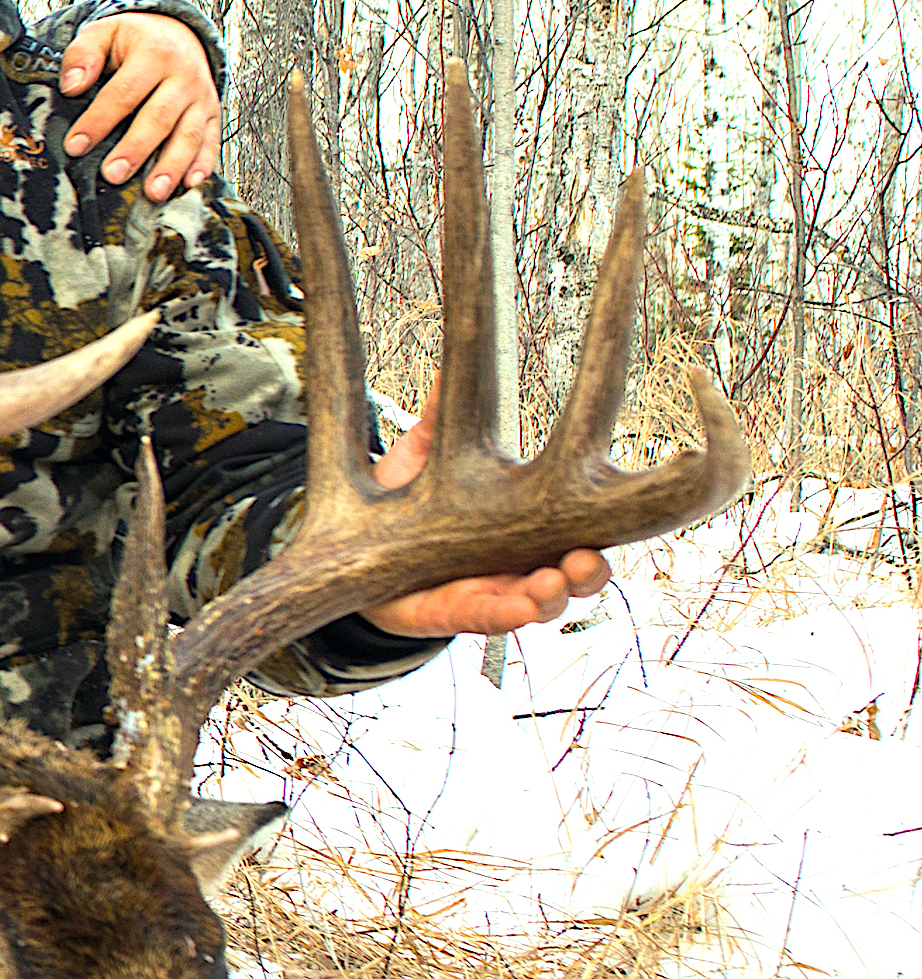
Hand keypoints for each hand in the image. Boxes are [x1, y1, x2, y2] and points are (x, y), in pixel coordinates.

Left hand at [59, 13, 221, 197]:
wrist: (178, 32)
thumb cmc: (133, 40)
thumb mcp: (104, 32)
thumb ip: (83, 53)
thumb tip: (72, 86)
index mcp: (153, 54)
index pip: (123, 92)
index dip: (98, 121)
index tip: (75, 146)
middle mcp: (183, 76)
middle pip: (158, 117)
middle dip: (135, 149)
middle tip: (112, 175)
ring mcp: (201, 97)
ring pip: (189, 135)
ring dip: (171, 166)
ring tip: (152, 193)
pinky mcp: (211, 114)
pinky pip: (211, 141)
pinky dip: (203, 164)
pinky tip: (190, 185)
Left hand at [353, 413, 613, 636]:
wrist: (352, 549)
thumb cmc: (404, 499)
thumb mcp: (424, 454)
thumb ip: (441, 412)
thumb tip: (451, 357)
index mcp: (530, 516)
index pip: (586, 517)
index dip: (612, 513)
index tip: (626, 497)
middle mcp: (523, 555)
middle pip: (581, 569)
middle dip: (592, 566)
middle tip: (587, 553)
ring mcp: (496, 588)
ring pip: (546, 602)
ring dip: (556, 594)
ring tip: (552, 580)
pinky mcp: (459, 613)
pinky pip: (491, 620)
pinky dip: (509, 614)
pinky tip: (521, 607)